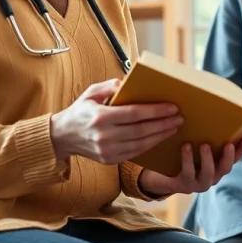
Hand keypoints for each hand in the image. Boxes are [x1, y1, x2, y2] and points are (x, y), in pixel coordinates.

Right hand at [50, 80, 182, 163]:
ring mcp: (107, 151)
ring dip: (160, 136)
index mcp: (100, 117)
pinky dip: (149, 145)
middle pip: (141, 131)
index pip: (134, 114)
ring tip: (174, 127)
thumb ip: (110, 86)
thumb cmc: (81, 111)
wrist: (62, 137)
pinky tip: (160, 137)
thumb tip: (128, 82)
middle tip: (179, 118)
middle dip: (163, 124)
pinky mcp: (109, 160)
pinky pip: (135, 153)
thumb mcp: (91, 93)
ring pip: (140, 145)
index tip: (172, 107)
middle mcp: (104, 136)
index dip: (155, 111)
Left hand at [138, 136, 241, 196]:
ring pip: (208, 173)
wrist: (167, 176)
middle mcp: (214, 176)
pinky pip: (188, 172)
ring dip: (207, 159)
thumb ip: (209, 137)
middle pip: (226, 168)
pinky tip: (185, 147)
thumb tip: (214, 110)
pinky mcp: (186, 184)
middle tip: (228, 144)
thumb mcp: (199, 147)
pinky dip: (187, 159)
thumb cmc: (187, 156)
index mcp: (220, 166)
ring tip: (204, 145)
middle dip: (228, 156)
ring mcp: (200, 182)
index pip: (235, 157)